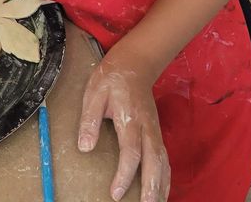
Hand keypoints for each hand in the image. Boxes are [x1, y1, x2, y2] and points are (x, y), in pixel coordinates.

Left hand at [78, 53, 169, 201]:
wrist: (135, 63)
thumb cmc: (112, 77)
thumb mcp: (94, 92)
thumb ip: (89, 119)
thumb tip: (85, 147)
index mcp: (130, 117)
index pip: (131, 152)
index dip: (124, 174)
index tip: (115, 193)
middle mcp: (147, 126)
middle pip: (153, 161)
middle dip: (151, 187)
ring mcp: (154, 129)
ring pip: (162, 161)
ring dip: (161, 185)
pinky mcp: (156, 131)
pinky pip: (164, 157)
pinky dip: (165, 175)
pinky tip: (162, 189)